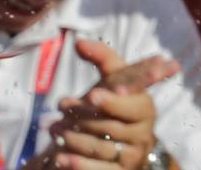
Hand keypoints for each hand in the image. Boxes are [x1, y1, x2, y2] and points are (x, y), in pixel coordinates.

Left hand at [44, 38, 175, 169]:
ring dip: (74, 138)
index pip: (133, 103)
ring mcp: (134, 155)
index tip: (93, 95)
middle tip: (60, 108)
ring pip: (101, 147)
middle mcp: (145, 132)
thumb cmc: (109, 108)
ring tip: (54, 131)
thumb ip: (103, 60)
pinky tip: (60, 158)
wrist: (111, 146)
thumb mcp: (111, 83)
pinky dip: (78, 164)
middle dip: (81, 116)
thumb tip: (80, 42)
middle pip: (110, 125)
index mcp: (146, 107)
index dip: (114, 100)